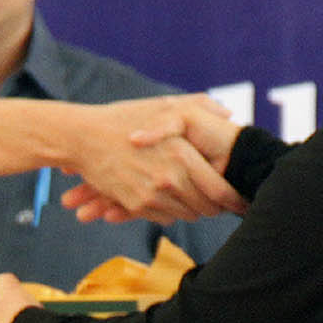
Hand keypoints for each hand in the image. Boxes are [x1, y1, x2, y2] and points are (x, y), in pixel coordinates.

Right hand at [65, 96, 244, 224]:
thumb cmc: (124, 119)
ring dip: (192, 209)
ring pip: (186, 214)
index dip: (233, 198)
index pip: (220, 190)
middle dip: (215, 206)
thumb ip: (199, 105)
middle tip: (221, 202)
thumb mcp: (163, 105)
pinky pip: (164, 218)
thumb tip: (228, 111)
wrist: (83, 138)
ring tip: (194, 197)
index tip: (239, 200)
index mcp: (182, 155)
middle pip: (206, 207)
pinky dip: (169, 211)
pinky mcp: (136, 206)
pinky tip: (168, 197)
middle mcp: (170, 179)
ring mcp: (152, 195)